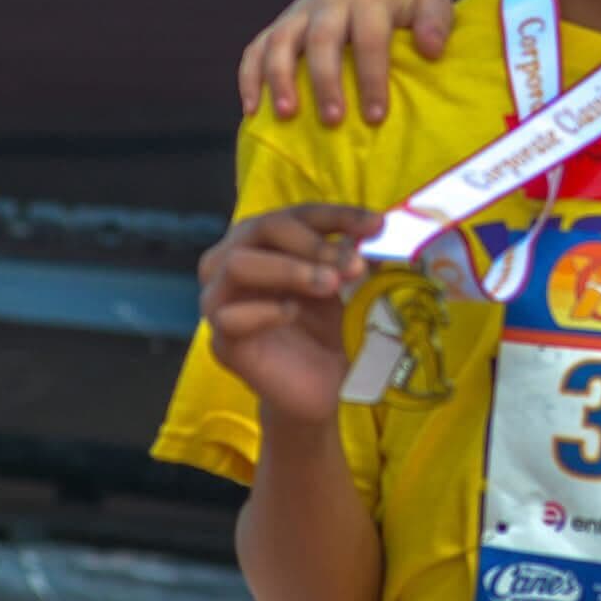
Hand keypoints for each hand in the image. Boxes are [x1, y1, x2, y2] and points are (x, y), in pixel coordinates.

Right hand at [200, 204, 381, 425]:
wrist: (327, 386)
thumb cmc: (334, 326)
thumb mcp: (351, 286)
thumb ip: (357, 256)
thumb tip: (378, 230)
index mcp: (269, 242)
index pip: (298, 214)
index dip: (337, 215)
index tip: (377, 225)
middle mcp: (237, 261)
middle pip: (262, 228)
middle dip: (313, 243)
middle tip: (353, 265)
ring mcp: (223, 301)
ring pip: (237, 264)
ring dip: (288, 269)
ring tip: (329, 285)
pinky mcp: (223, 342)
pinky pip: (228, 317)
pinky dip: (263, 310)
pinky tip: (292, 313)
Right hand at [239, 0, 453, 125]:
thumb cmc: (407, 2)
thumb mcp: (430, 1)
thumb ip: (436, 20)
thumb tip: (431, 49)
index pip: (369, 37)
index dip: (371, 76)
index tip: (375, 116)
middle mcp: (330, 0)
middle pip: (322, 40)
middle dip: (325, 81)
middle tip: (333, 120)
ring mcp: (300, 12)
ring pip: (281, 41)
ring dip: (281, 78)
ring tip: (287, 115)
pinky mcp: (281, 24)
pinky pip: (256, 48)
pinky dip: (250, 77)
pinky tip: (253, 110)